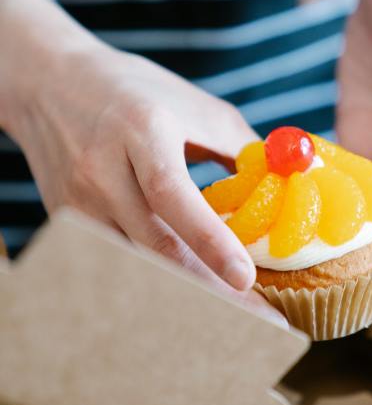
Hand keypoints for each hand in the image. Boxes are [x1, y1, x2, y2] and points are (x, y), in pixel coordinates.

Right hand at [0, 0, 280, 320]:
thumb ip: (240, 146)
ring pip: (136, 263)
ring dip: (186, 293)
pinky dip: (155, 281)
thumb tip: (289, 183)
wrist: (49, 83)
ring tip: (235, 318)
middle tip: (260, 322)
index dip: (209, 240)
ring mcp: (77, 200)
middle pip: (154, 244)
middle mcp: (102, 169)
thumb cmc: (135, 92)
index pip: (171, 194)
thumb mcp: (192, 105)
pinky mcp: (66, 221)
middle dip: (209, 289)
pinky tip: (190, 296)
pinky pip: (117, 262)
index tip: (245, 278)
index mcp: (140, 131)